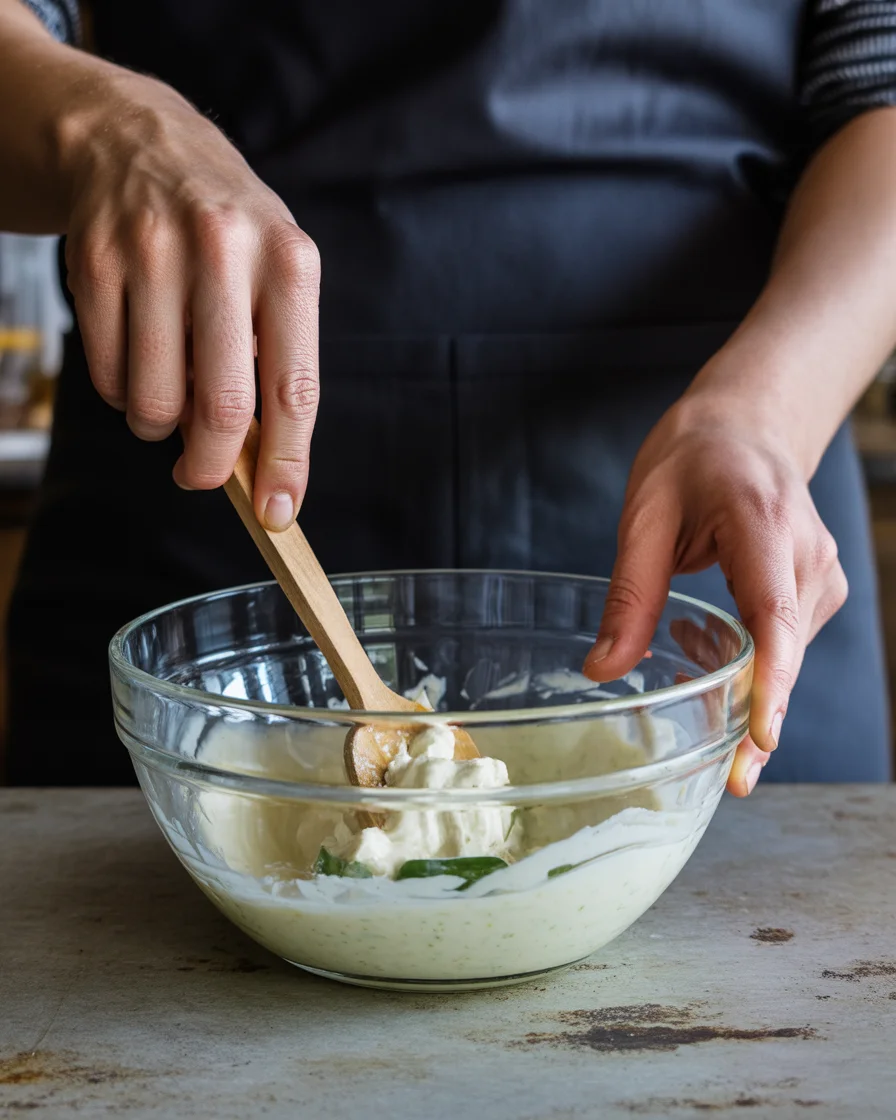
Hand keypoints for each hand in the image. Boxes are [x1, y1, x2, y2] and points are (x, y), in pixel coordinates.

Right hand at [62, 72, 319, 529]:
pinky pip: (109, 378)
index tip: (279, 513)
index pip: (294, 390)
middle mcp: (224, 252)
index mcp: (289, 263)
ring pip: (153, 403)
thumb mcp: (276, 274)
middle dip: (212, 467)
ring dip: (160, 428)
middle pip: (221, 408)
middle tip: (203, 476)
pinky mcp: (95, 263)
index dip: (287, 464)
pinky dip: (124, 393)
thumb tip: (261, 465)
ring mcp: (152, 254)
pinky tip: (139, 358)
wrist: (139, 141)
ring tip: (171, 396)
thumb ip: (277, 362)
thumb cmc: (226, 230)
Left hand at [582, 389, 847, 795]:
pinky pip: (785, 644)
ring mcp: (820, 575)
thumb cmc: (693, 459)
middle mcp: (807, 556)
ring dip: (744, 688)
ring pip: (787, 656)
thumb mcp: (644, 515)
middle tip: (730, 780)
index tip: (761, 735)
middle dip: (759, 719)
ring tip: (686, 664)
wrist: (746, 426)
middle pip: (786, 654)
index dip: (771, 681)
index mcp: (762, 525)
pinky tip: (701, 642)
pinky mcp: (816, 590)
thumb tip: (601, 670)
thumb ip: (630, 595)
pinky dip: (749, 662)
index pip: (775, 614)